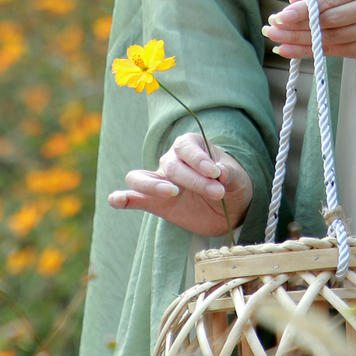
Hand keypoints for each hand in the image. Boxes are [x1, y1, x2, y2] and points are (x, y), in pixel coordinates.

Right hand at [108, 132, 252, 235]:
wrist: (229, 210)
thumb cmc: (233, 186)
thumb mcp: (239, 179)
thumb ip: (231, 174)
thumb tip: (221, 173)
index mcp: (191, 146)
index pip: (186, 147)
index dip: (199, 160)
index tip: (216, 174)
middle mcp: (172, 160)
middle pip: (171, 166)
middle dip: (194, 180)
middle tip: (217, 193)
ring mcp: (160, 181)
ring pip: (141, 177)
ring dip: (152, 185)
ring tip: (172, 194)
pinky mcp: (155, 203)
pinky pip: (134, 197)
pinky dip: (123, 198)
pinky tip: (116, 200)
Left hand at [263, 0, 355, 111]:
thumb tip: (291, 2)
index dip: (304, 10)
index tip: (280, 17)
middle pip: (330, 20)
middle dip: (297, 27)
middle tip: (272, 29)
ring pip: (331, 37)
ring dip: (299, 41)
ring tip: (277, 41)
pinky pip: (335, 51)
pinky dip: (309, 52)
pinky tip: (289, 50)